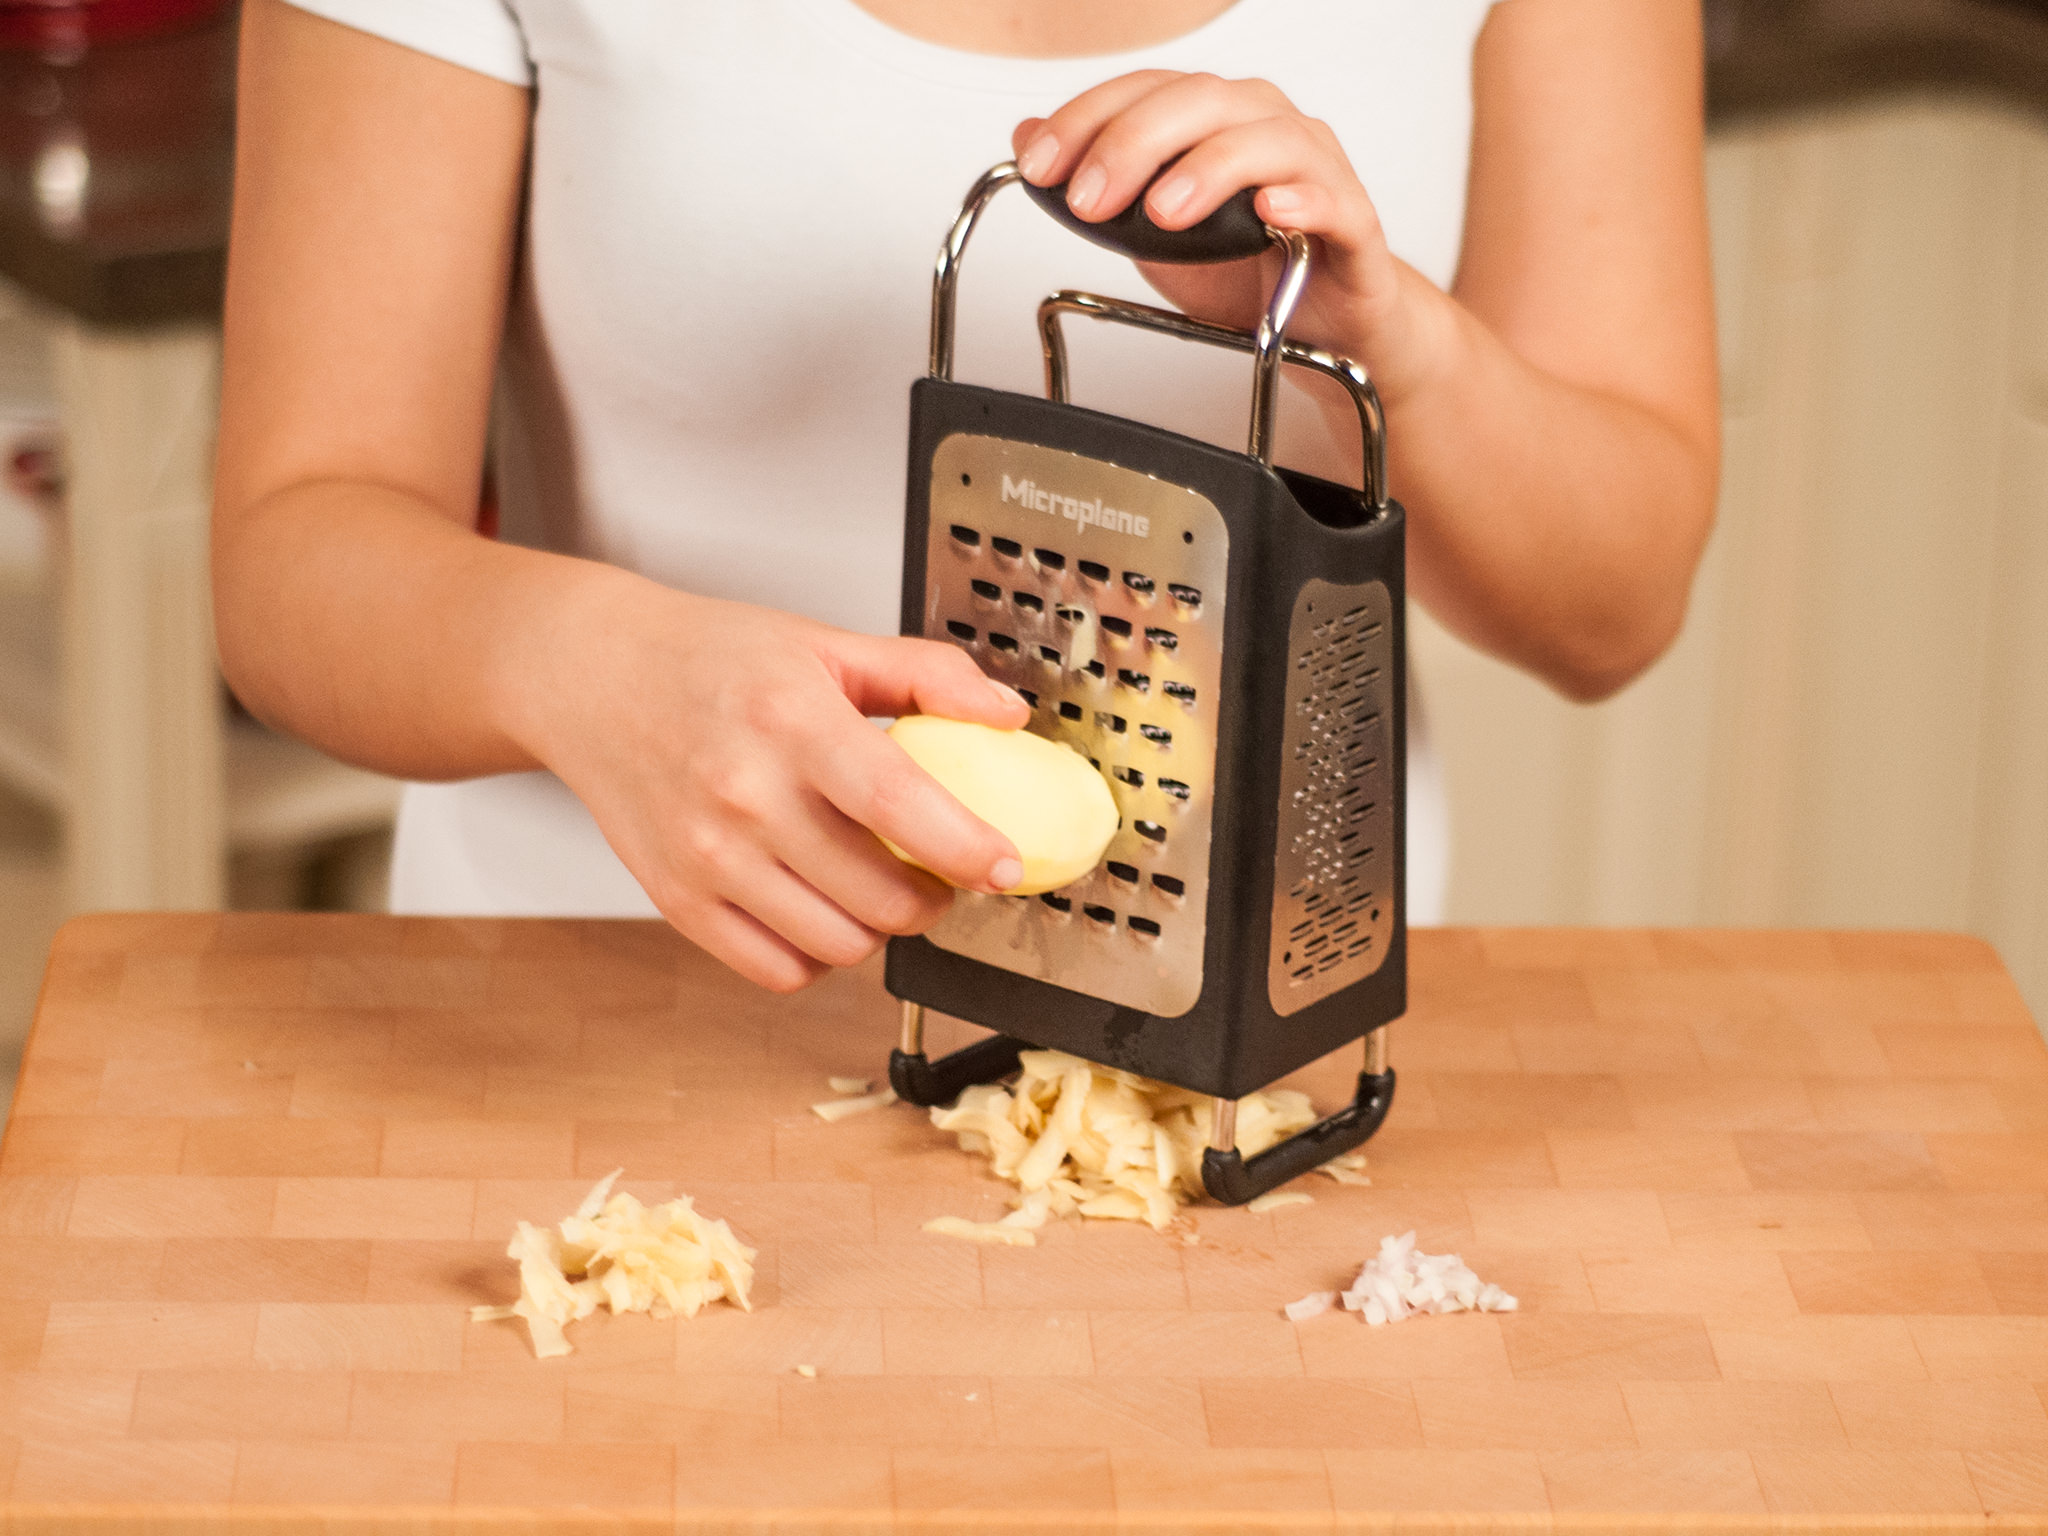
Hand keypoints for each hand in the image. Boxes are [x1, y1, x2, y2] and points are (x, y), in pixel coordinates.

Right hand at [525, 571, 1030, 992]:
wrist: (593, 677)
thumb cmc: (711, 659)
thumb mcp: (825, 643)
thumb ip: (926, 675)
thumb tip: (1007, 715)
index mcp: (792, 721)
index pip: (899, 804)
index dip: (966, 848)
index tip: (1006, 866)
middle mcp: (745, 794)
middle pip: (878, 896)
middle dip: (932, 897)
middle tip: (939, 871)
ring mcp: (707, 855)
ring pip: (836, 944)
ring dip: (878, 929)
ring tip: (879, 887)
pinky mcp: (677, 899)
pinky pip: (776, 969)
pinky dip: (817, 955)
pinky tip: (822, 909)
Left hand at [1012, 72, 1449, 406]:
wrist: (1324, 327)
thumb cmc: (1250, 271)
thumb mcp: (1151, 235)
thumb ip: (1101, 188)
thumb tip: (1027, 142)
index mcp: (1213, 119)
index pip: (1145, 91)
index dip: (1086, 120)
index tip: (1040, 166)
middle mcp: (1264, 125)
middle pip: (1199, 102)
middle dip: (1133, 144)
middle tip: (1089, 198)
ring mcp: (1315, 168)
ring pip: (1266, 139)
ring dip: (1208, 169)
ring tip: (1164, 213)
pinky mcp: (1354, 220)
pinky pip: (1333, 198)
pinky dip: (1302, 200)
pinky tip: (1270, 213)